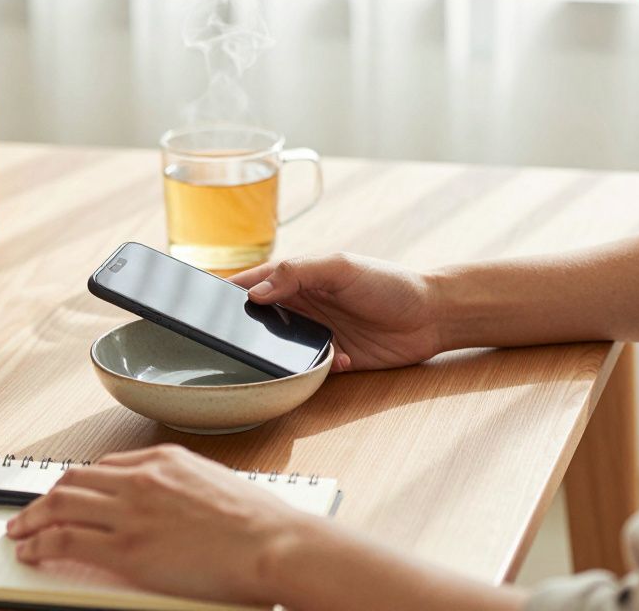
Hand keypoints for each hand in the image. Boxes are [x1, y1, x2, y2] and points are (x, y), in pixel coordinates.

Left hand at [6, 444, 315, 605]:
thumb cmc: (260, 523)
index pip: (105, 467)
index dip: (78, 483)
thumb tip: (170, 502)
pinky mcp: (126, 549)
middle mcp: (141, 480)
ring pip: (60, 505)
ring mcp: (130, 513)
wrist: (273, 543)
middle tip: (30, 511)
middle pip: (74, 481)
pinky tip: (31, 551)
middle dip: (46, 497)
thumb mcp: (216, 485)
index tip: (69, 494)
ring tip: (19, 531)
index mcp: (165, 460)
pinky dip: (40, 543)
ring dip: (33, 518)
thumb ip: (183, 487)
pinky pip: (66, 541)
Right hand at [230, 253, 441, 371]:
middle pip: (261, 320)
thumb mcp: (341, 268)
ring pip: (283, 349)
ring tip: (287, 356)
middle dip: (249, 330)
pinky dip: (320, 369)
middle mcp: (303, 307)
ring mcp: (318, 334)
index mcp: (299, 279)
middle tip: (236, 340)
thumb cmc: (389, 283)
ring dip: (284, 355)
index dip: (230, 292)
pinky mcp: (335, 360)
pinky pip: (313, 370)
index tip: (205, 304)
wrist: (432, 316)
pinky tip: (341, 360)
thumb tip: (256, 292)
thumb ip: (298, 274)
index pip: (254, 283)